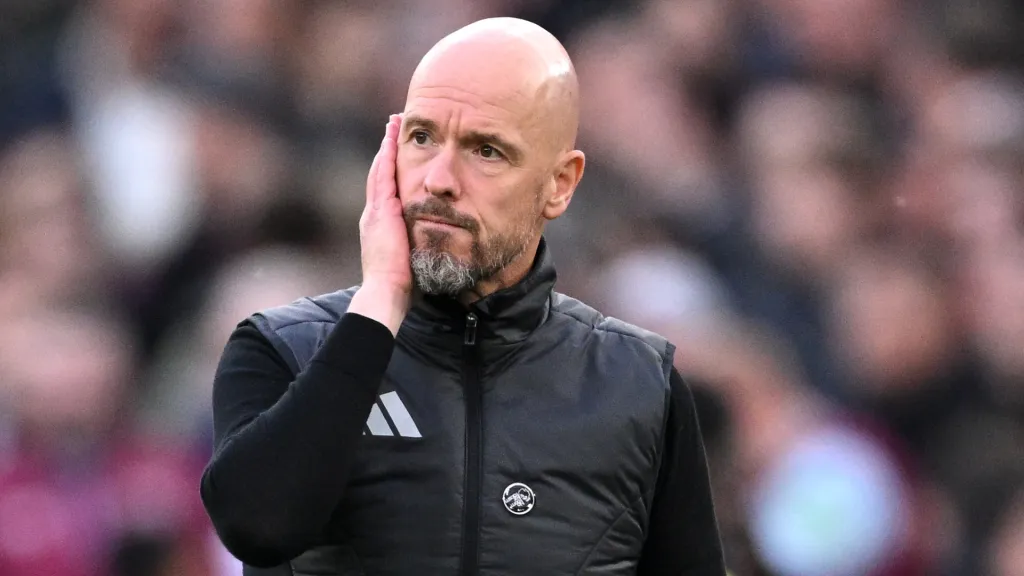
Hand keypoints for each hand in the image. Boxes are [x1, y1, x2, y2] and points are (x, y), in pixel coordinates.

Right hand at [350, 114, 410, 335]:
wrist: (387, 293)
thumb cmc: (405, 286)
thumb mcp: (413, 259)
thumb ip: (420, 246)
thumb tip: (439, 244)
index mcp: (382, 227)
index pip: (388, 191)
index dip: (392, 169)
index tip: (400, 150)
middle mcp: (375, 215)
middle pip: (382, 174)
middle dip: (388, 150)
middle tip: (394, 126)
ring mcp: (376, 211)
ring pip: (381, 169)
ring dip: (387, 145)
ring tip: (393, 124)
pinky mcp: (381, 211)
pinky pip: (384, 175)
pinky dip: (387, 155)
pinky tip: (393, 138)